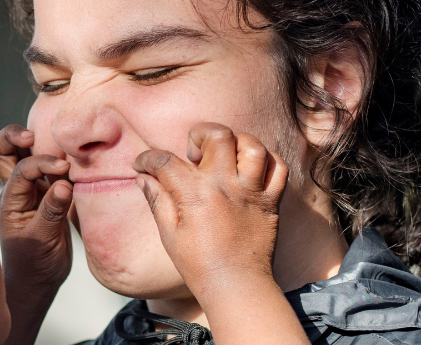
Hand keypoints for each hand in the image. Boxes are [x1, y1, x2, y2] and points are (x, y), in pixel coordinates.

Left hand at [0, 125, 73, 344]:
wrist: (37, 282)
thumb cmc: (34, 264)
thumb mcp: (42, 240)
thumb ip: (52, 212)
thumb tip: (64, 184)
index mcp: (10, 199)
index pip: (21, 169)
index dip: (41, 163)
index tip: (64, 169)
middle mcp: (17, 189)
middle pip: (4, 150)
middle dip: (14, 136)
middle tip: (34, 135)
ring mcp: (32, 189)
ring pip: (25, 154)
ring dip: (39, 144)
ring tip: (62, 144)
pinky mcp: (49, 194)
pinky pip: (50, 169)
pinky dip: (60, 160)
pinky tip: (75, 161)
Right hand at [133, 123, 306, 344]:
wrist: (237, 286)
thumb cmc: (199, 265)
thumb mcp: (169, 234)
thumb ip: (157, 199)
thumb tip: (143, 177)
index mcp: (195, 195)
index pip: (165, 160)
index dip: (147, 158)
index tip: (142, 165)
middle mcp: (225, 186)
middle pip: (218, 135)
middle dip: (199, 134)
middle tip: (194, 154)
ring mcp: (251, 192)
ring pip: (252, 145)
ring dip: (235, 143)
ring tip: (224, 157)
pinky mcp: (270, 202)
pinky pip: (278, 167)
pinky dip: (266, 161)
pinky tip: (248, 170)